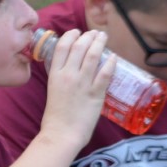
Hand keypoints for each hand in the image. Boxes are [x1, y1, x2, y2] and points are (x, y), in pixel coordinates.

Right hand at [40, 30, 114, 152]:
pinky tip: (114, 57)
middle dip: (88, 36)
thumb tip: (70, 67)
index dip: (70, 36)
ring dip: (99, 43)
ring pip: (92, 56)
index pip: (62, 47)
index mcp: (55, 74)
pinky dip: (110, 63)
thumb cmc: (55, 117)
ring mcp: (82, 84)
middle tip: (95, 33)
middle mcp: (68, 76)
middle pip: (79, 47)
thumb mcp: (53, 90)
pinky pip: (105, 73)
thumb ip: (60, 77)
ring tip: (103, 37)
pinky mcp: (95, 94)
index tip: (77, 32)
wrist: (61, 135)